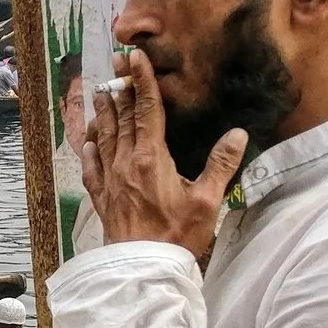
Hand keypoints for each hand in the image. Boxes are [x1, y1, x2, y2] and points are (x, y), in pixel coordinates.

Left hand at [83, 48, 246, 259]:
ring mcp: (111, 180)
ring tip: (100, 92)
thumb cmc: (177, 236)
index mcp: (151, 158)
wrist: (143, 269)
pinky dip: (91, 150)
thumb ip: (221, 165)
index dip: (142, 81)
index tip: (135, 57)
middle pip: (124, 118)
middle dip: (121, 88)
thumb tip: (238, 134)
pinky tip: (88, 142)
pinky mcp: (103, 198)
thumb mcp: (207, 201)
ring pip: (106, 138)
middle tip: (115, 63)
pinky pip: (93, 168)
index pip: (147, 110)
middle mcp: (126, 163)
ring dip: (104, 113)